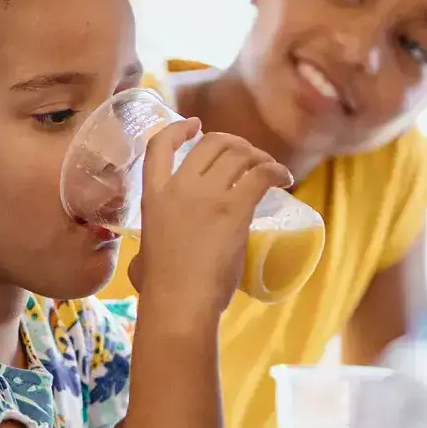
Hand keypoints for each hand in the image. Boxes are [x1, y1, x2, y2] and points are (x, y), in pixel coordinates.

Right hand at [130, 118, 289, 317]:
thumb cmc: (160, 290)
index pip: (159, 145)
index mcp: (153, 195)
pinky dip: (277, 171)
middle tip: (249, 158)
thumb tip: (142, 266)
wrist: (179, 302)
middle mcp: (180, 186)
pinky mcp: (235, 208)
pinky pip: (261, 174)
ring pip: (240, 154)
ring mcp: (208, 195)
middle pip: (212, 143)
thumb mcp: (141, 259)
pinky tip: (284, 180)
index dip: (178, 128)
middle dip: (235, 144)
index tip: (195, 124)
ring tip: (271, 170)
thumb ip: (144, 252)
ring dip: (260, 157)